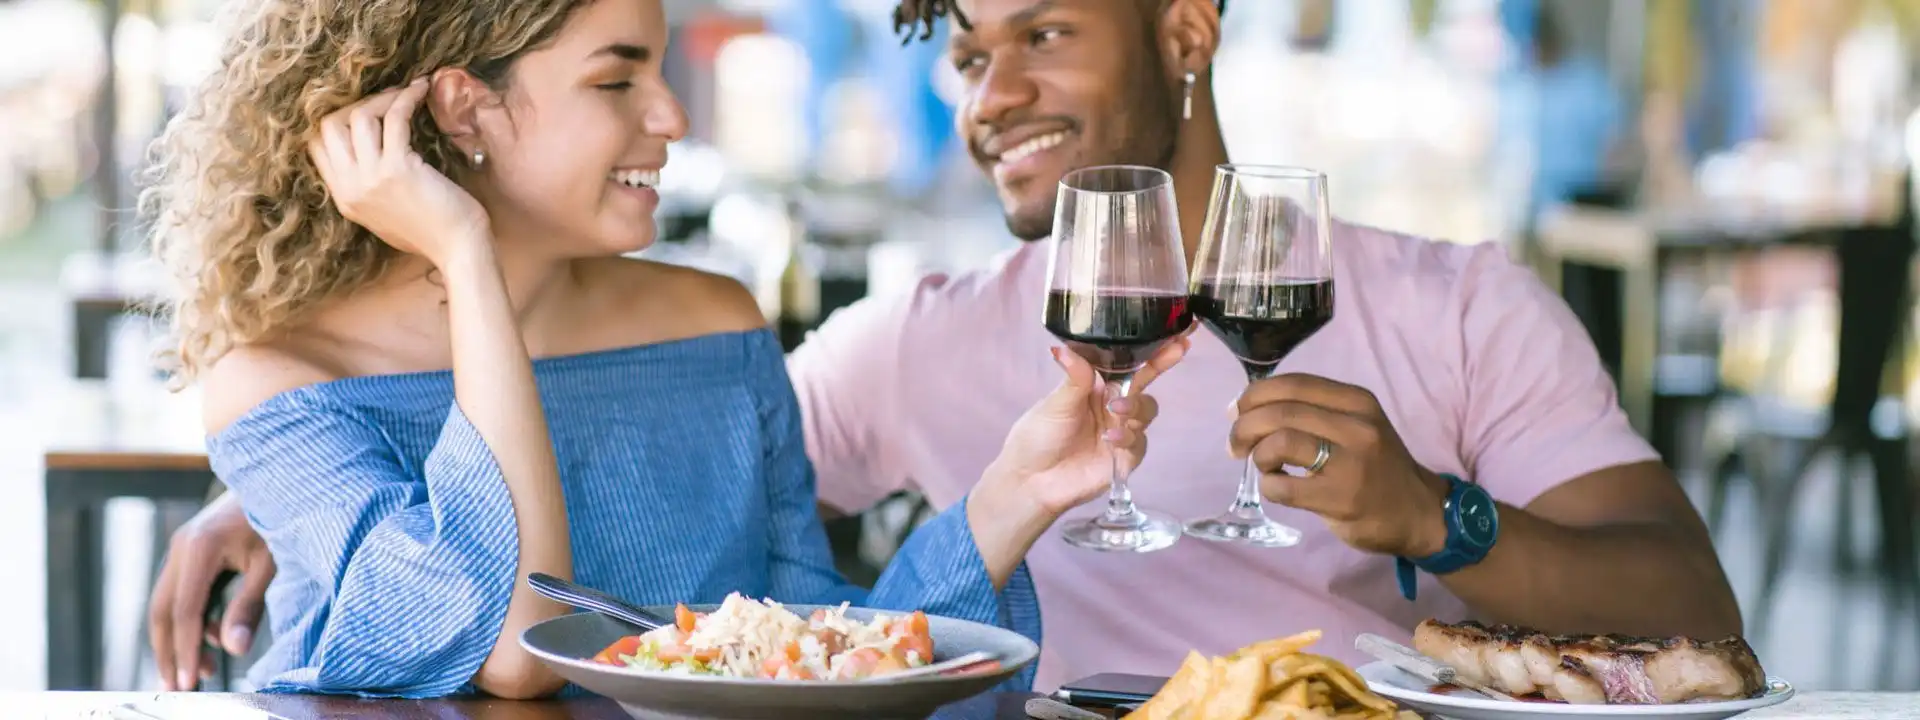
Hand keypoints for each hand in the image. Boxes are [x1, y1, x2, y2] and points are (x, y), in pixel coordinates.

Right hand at [148, 496, 274, 690]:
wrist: (280, 477)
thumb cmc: (281, 517)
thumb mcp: (271, 564)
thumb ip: (250, 606)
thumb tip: (233, 650)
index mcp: (200, 547)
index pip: (185, 611)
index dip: (186, 650)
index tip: (188, 683)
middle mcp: (182, 547)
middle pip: (163, 611)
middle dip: (170, 652)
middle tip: (178, 689)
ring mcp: (183, 548)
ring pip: (169, 604)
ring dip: (181, 639)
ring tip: (203, 672)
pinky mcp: (193, 552)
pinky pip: (183, 593)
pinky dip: (194, 620)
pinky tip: (215, 639)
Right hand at [308, 77, 489, 265]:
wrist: (459, 250)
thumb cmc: (434, 231)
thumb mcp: (385, 213)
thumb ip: (368, 187)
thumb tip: (369, 151)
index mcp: (345, 199)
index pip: (317, 145)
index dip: (340, 120)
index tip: (368, 110)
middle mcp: (351, 188)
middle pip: (330, 126)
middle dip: (358, 103)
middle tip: (389, 97)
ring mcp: (371, 178)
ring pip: (360, 117)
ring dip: (385, 97)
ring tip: (408, 91)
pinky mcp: (398, 169)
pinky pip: (394, 119)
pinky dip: (407, 99)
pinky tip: (422, 91)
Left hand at [987, 337, 1189, 516]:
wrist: (1031, 481)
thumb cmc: (1037, 437)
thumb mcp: (1055, 403)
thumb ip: (1074, 378)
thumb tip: (1067, 347)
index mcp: (1095, 386)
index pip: (1127, 363)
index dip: (1151, 348)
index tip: (1174, 332)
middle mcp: (1112, 405)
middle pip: (1145, 382)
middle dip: (1162, 364)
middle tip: (1176, 350)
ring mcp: (1121, 431)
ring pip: (1147, 410)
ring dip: (1136, 405)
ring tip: (1115, 410)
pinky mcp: (1125, 458)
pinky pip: (1139, 442)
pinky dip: (1128, 437)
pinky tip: (1111, 438)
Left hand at [1229, 373, 1451, 556]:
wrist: (1418, 513)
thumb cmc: (1375, 466)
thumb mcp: (1354, 424)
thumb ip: (1309, 411)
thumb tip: (1242, 407)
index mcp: (1356, 401)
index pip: (1292, 384)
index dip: (1254, 395)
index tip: (1237, 411)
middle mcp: (1356, 425)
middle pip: (1280, 411)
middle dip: (1244, 426)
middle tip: (1236, 445)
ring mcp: (1351, 463)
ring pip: (1280, 442)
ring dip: (1258, 455)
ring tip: (1264, 467)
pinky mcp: (1341, 499)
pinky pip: (1284, 486)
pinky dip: (1269, 486)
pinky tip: (1278, 488)